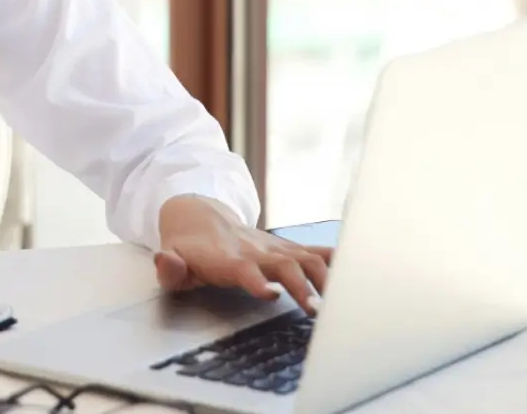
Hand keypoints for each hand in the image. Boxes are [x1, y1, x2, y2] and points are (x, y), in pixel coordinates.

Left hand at [154, 194, 332, 314]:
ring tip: (342, 303)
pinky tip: (360, 275)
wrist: (199, 215)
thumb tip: (167, 262)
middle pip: (285, 265)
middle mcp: (256, 250)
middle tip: (316, 311)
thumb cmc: (188, 247)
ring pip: (308, 257)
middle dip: (303, 286)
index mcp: (227, 257)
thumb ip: (170, 267)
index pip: (244, 268)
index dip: (257, 281)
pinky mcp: (289, 248)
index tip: (272, 295)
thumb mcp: (171, 258)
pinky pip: (318, 251)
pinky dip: (340, 261)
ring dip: (327, 279)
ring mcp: (276, 247)